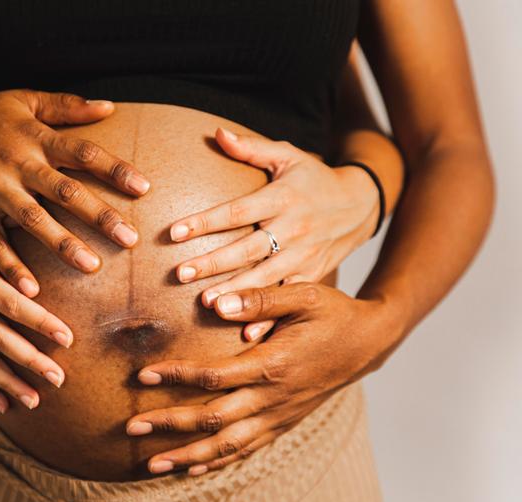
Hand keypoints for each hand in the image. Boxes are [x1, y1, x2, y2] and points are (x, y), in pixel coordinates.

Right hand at [0, 90, 149, 295]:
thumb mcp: (22, 101)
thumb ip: (66, 106)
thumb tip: (110, 106)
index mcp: (34, 136)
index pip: (82, 151)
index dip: (114, 168)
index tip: (144, 188)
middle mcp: (16, 163)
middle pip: (63, 190)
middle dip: (98, 215)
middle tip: (130, 239)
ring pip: (32, 220)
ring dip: (63, 245)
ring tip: (93, 267)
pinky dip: (11, 266)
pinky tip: (32, 291)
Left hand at [126, 283, 401, 474]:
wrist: (369, 343)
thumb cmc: (334, 314)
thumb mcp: (304, 295)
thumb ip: (260, 299)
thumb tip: (216, 303)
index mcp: (273, 365)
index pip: (214, 378)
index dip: (176, 377)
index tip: (144, 375)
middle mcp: (273, 398)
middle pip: (213, 420)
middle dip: (171, 425)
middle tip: (132, 428)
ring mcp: (279, 415)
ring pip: (228, 446)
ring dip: (188, 457)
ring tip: (151, 464)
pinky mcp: (284, 423)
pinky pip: (248, 450)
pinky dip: (218, 463)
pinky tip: (194, 469)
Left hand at [168, 128, 378, 339]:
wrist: (360, 204)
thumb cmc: (314, 179)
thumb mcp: (288, 156)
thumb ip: (252, 148)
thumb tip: (217, 134)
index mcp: (282, 198)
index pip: (237, 210)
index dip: (205, 222)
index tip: (174, 233)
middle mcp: (294, 228)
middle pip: (248, 248)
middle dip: (214, 263)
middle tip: (181, 275)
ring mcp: (305, 255)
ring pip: (267, 277)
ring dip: (237, 293)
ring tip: (207, 305)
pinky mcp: (313, 275)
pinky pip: (288, 298)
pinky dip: (270, 316)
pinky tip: (247, 333)